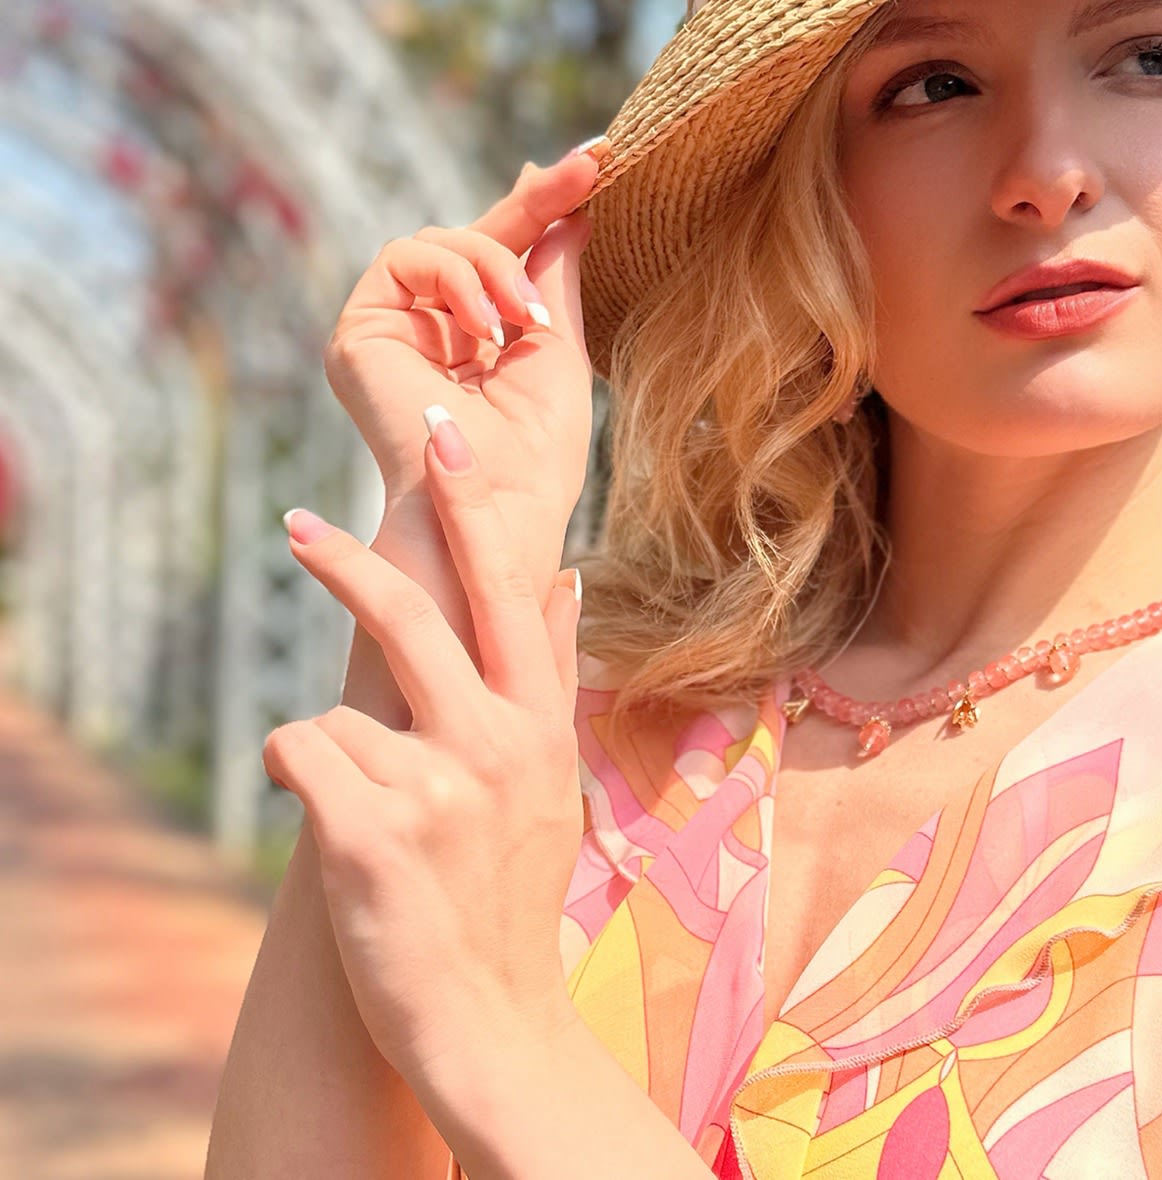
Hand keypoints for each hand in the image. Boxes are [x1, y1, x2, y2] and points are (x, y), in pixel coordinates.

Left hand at [262, 411, 584, 1088]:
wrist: (490, 1019)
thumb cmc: (513, 889)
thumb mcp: (553, 777)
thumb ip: (555, 671)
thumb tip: (568, 576)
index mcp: (539, 723)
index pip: (508, 590)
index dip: (472, 508)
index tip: (444, 438)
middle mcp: (496, 743)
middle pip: (412, 614)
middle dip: (347, 561)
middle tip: (301, 525)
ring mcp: (434, 788)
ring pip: (337, 709)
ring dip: (335, 756)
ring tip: (368, 816)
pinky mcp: (366, 836)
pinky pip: (297, 754)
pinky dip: (300, 781)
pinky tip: (340, 840)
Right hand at [322, 146, 601, 611]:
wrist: (495, 517)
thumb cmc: (537, 456)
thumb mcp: (558, 350)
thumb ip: (553, 277)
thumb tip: (572, 210)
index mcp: (476, 338)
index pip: (508, 255)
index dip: (548, 203)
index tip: (600, 157)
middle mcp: (430, 329)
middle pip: (474, 235)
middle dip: (535, 201)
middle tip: (590, 168)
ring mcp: (393, 329)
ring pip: (442, 239)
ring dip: (496, 265)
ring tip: (525, 322)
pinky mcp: (360, 332)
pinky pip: (404, 258)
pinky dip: (457, 280)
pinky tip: (489, 327)